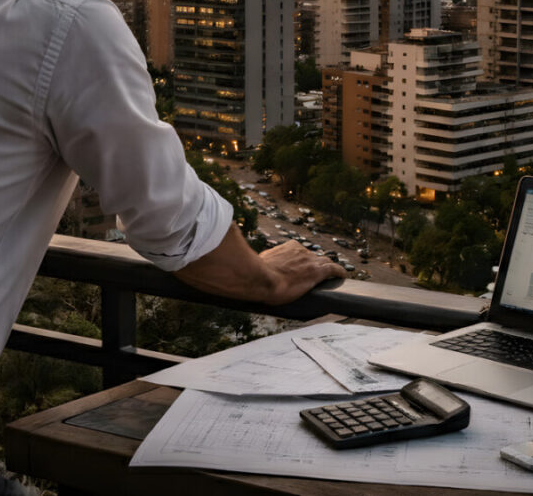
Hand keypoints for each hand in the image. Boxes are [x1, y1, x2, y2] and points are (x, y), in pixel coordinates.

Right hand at [174, 224, 345, 305]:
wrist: (254, 281)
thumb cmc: (240, 273)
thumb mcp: (232, 263)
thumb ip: (221, 259)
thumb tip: (190, 261)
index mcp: (278, 250)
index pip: (288, 254)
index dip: (289, 263)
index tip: (287, 270)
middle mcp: (294, 251)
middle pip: (304, 259)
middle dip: (305, 266)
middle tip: (304, 279)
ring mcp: (306, 261)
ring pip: (318, 264)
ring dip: (321, 272)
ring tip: (325, 279)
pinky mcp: (314, 272)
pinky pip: (331, 270)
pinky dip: (336, 273)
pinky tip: (343, 277)